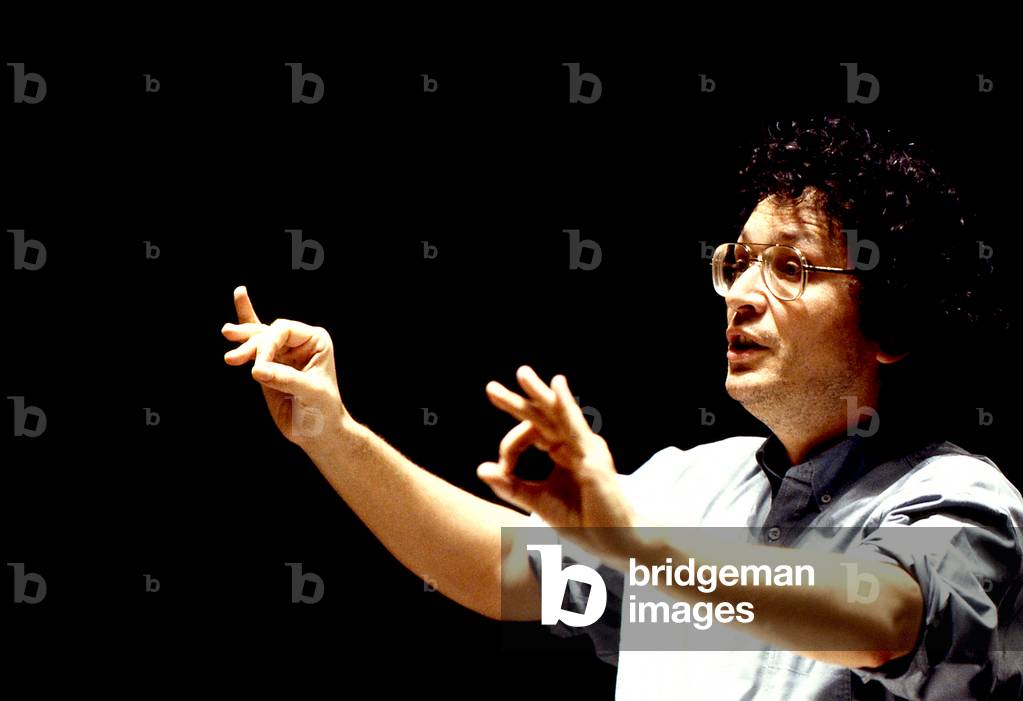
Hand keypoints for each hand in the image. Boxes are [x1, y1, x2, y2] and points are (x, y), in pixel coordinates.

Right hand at [222, 286, 346, 448]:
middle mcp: (299, 342)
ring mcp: (282, 351)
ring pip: (257, 338)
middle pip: (268, 332)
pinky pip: (254, 342)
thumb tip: (257, 370)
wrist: (317, 431)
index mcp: (315, 340)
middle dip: (250, 343)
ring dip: (241, 341)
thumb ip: (286, 379)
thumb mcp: (311, 394)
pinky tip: (239, 299)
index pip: (284, 330)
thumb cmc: (322, 411)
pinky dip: (245, 324)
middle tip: (232, 359)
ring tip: (227, 335)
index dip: (267, 344)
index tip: (258, 369)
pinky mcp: (268, 364)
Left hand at [477, 365, 638, 564]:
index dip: (510, 447)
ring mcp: (585, 449)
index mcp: (560, 452)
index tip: (503, 469)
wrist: (616, 542)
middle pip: (541, 416)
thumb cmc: (584, 522)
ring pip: (558, 414)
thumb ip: (511, 486)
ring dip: (539, 393)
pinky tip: (557, 386)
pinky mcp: (593, 458)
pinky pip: (576, 427)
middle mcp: (573, 445)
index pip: (530, 434)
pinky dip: (566, 406)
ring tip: (522, 374)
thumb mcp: (538, 502)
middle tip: (491, 388)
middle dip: (517, 401)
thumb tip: (481, 468)